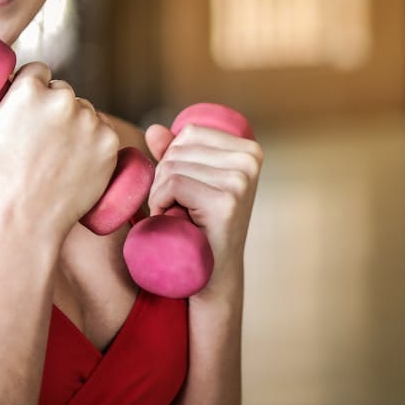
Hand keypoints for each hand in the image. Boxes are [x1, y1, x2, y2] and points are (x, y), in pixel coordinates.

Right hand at [0, 62, 118, 236]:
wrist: (25, 217)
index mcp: (28, 89)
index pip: (39, 70)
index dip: (34, 86)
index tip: (32, 106)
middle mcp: (62, 99)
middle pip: (63, 91)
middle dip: (55, 107)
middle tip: (43, 138)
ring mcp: (88, 121)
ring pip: (84, 111)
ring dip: (77, 124)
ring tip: (58, 155)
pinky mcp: (108, 142)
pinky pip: (103, 131)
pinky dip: (95, 142)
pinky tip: (78, 161)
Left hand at [143, 121, 261, 297]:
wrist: (212, 275)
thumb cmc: (199, 226)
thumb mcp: (190, 181)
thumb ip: (174, 153)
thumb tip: (154, 129)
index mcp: (248, 149)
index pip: (189, 133)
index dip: (174, 159)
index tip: (184, 190)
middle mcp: (250, 160)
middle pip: (178, 149)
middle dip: (165, 177)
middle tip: (179, 207)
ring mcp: (240, 180)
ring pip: (171, 166)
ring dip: (161, 193)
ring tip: (179, 214)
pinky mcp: (226, 201)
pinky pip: (173, 184)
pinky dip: (160, 202)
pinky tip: (173, 220)